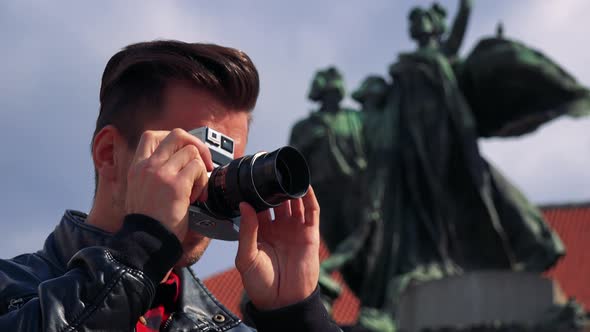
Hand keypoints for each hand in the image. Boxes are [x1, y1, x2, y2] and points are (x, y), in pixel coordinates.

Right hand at [125, 128, 212, 240]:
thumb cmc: (148, 224)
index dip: (174, 140)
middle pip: (177, 135)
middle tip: (203, 165)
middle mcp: (148, 166)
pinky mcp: (176, 185)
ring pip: (192, 152)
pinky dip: (203, 182)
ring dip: (200, 170)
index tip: (184, 154)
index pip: (152, 135)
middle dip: (196, 145)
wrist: (146, 242)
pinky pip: (198, 169)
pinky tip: (197, 198)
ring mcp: (161, 173)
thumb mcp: (141, 192)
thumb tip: (179, 162)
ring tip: (196, 190)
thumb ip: (154, 175)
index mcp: (137, 167)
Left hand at [235, 186, 319, 309]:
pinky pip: (312, 211)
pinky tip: (304, 186)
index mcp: (260, 231)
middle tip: (269, 170)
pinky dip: (309, 197)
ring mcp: (295, 229)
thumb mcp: (247, 257)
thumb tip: (244, 205)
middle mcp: (278, 227)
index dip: (256, 192)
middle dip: (274, 187)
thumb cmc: (260, 283)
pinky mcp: (310, 234)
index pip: (259, 205)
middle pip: (277, 200)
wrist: (283, 302)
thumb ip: (246, 230)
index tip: (250, 178)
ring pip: (295, 202)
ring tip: (286, 174)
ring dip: (291, 189)